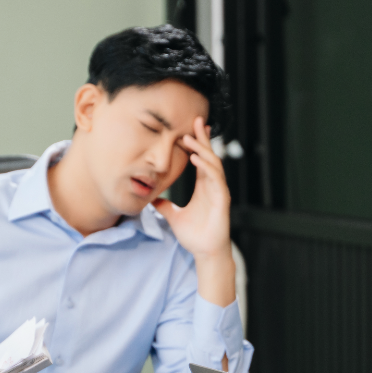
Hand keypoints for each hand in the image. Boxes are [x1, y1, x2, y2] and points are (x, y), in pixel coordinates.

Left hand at [152, 119, 231, 260]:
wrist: (206, 252)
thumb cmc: (195, 235)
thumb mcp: (173, 216)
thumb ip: (164, 205)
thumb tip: (150, 198)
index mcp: (204, 186)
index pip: (201, 159)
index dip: (196, 144)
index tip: (187, 129)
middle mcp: (213, 185)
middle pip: (209, 155)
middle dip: (203, 138)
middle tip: (196, 120)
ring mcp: (219, 191)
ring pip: (213, 163)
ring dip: (202, 149)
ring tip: (189, 138)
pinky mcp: (222, 199)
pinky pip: (215, 179)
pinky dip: (206, 167)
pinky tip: (196, 158)